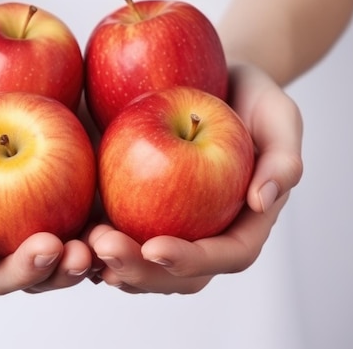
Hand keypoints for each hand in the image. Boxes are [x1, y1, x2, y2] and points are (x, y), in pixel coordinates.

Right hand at [0, 71, 93, 293]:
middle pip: (8, 272)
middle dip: (28, 270)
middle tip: (49, 248)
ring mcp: (36, 224)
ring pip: (53, 265)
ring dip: (70, 268)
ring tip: (88, 251)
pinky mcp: (73, 206)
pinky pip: (88, 234)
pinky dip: (101, 242)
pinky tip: (113, 234)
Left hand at [86, 62, 303, 293]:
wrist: (213, 79)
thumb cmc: (251, 99)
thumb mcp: (278, 116)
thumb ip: (282, 157)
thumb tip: (262, 201)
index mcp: (243, 222)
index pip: (225, 255)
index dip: (191, 260)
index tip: (156, 247)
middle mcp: (204, 232)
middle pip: (176, 274)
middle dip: (140, 271)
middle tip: (106, 249)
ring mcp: (168, 224)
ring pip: (140, 265)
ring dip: (111, 264)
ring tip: (83, 244)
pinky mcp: (136, 207)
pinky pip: (116, 233)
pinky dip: (93, 241)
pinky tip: (71, 230)